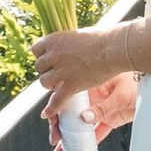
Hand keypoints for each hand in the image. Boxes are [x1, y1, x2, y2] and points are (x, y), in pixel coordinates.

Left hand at [35, 28, 137, 142]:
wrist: (114, 48)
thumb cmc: (100, 39)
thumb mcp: (76, 36)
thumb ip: (65, 44)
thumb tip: (61, 49)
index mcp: (54, 40)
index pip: (36, 50)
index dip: (43, 56)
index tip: (49, 60)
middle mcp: (54, 55)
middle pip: (39, 68)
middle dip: (48, 71)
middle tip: (58, 73)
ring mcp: (62, 71)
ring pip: (44, 83)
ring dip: (51, 85)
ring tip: (59, 84)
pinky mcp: (71, 85)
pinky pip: (56, 100)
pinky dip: (51, 108)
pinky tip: (46, 114)